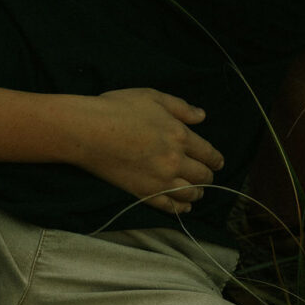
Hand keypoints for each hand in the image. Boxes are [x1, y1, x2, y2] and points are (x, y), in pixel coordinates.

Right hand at [75, 88, 224, 214]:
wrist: (87, 131)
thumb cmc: (117, 108)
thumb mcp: (151, 96)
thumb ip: (180, 107)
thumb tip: (201, 116)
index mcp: (180, 135)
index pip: (209, 153)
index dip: (216, 159)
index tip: (217, 162)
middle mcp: (175, 160)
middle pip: (203, 176)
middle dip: (207, 176)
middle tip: (205, 175)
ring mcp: (160, 180)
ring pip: (190, 193)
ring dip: (197, 193)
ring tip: (196, 191)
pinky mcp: (143, 193)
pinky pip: (169, 206)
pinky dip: (181, 208)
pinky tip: (183, 206)